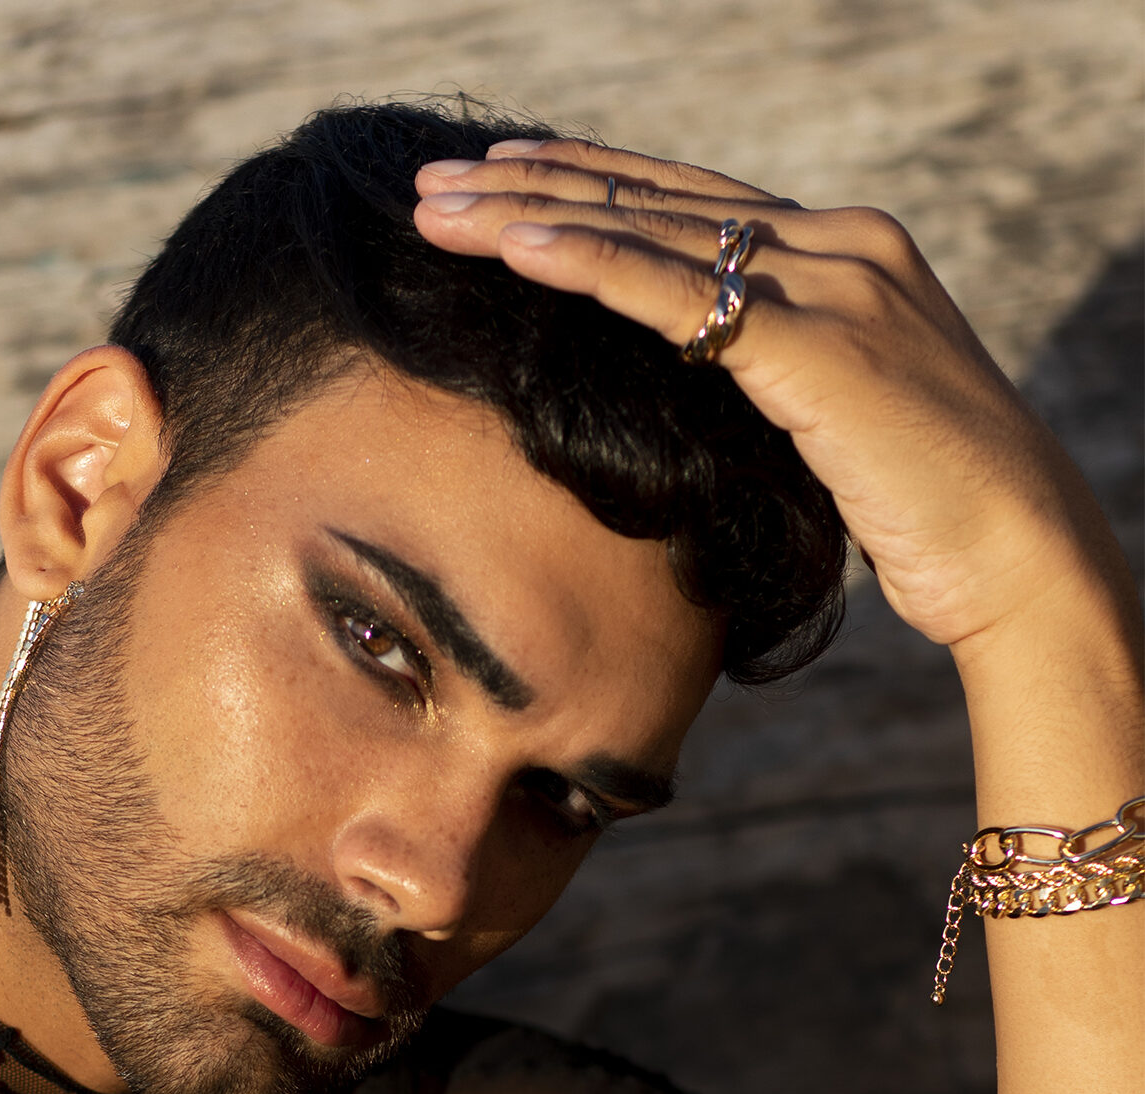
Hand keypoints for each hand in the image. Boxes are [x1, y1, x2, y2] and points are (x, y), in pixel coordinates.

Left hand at [414, 142, 1125, 657]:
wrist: (1019, 550)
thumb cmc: (928, 510)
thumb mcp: (832, 427)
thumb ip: (769, 385)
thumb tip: (693, 399)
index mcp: (843, 255)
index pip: (687, 204)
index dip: (584, 188)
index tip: (496, 186)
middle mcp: (839, 245)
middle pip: (655, 201)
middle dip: (534, 189)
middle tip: (432, 187)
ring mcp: (835, 284)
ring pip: (652, 233)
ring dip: (532, 218)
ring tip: (438, 212)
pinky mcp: (820, 345)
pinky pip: (681, 295)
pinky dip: (591, 267)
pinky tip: (515, 250)